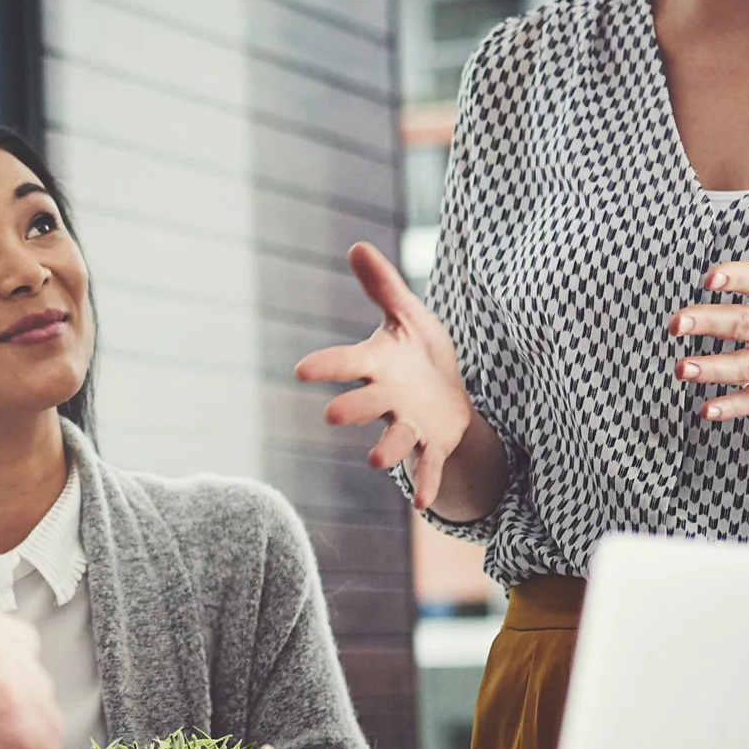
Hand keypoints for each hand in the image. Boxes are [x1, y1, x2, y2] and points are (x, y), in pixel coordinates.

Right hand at [294, 242, 475, 513]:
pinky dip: (426, 482)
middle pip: (366, 405)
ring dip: (387, 450)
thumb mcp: (407, 316)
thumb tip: (357, 245)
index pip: (347, 363)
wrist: (448, 394)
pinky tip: (424, 504)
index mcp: (378, 365)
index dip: (327, 366)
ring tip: (377, 461)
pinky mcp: (434, 443)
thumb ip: (383, 286)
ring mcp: (410, 423)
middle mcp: (388, 398)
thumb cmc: (419, 354)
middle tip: (332, 416)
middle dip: (352, 409)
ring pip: (396, 438)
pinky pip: (428, 465)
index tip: (301, 370)